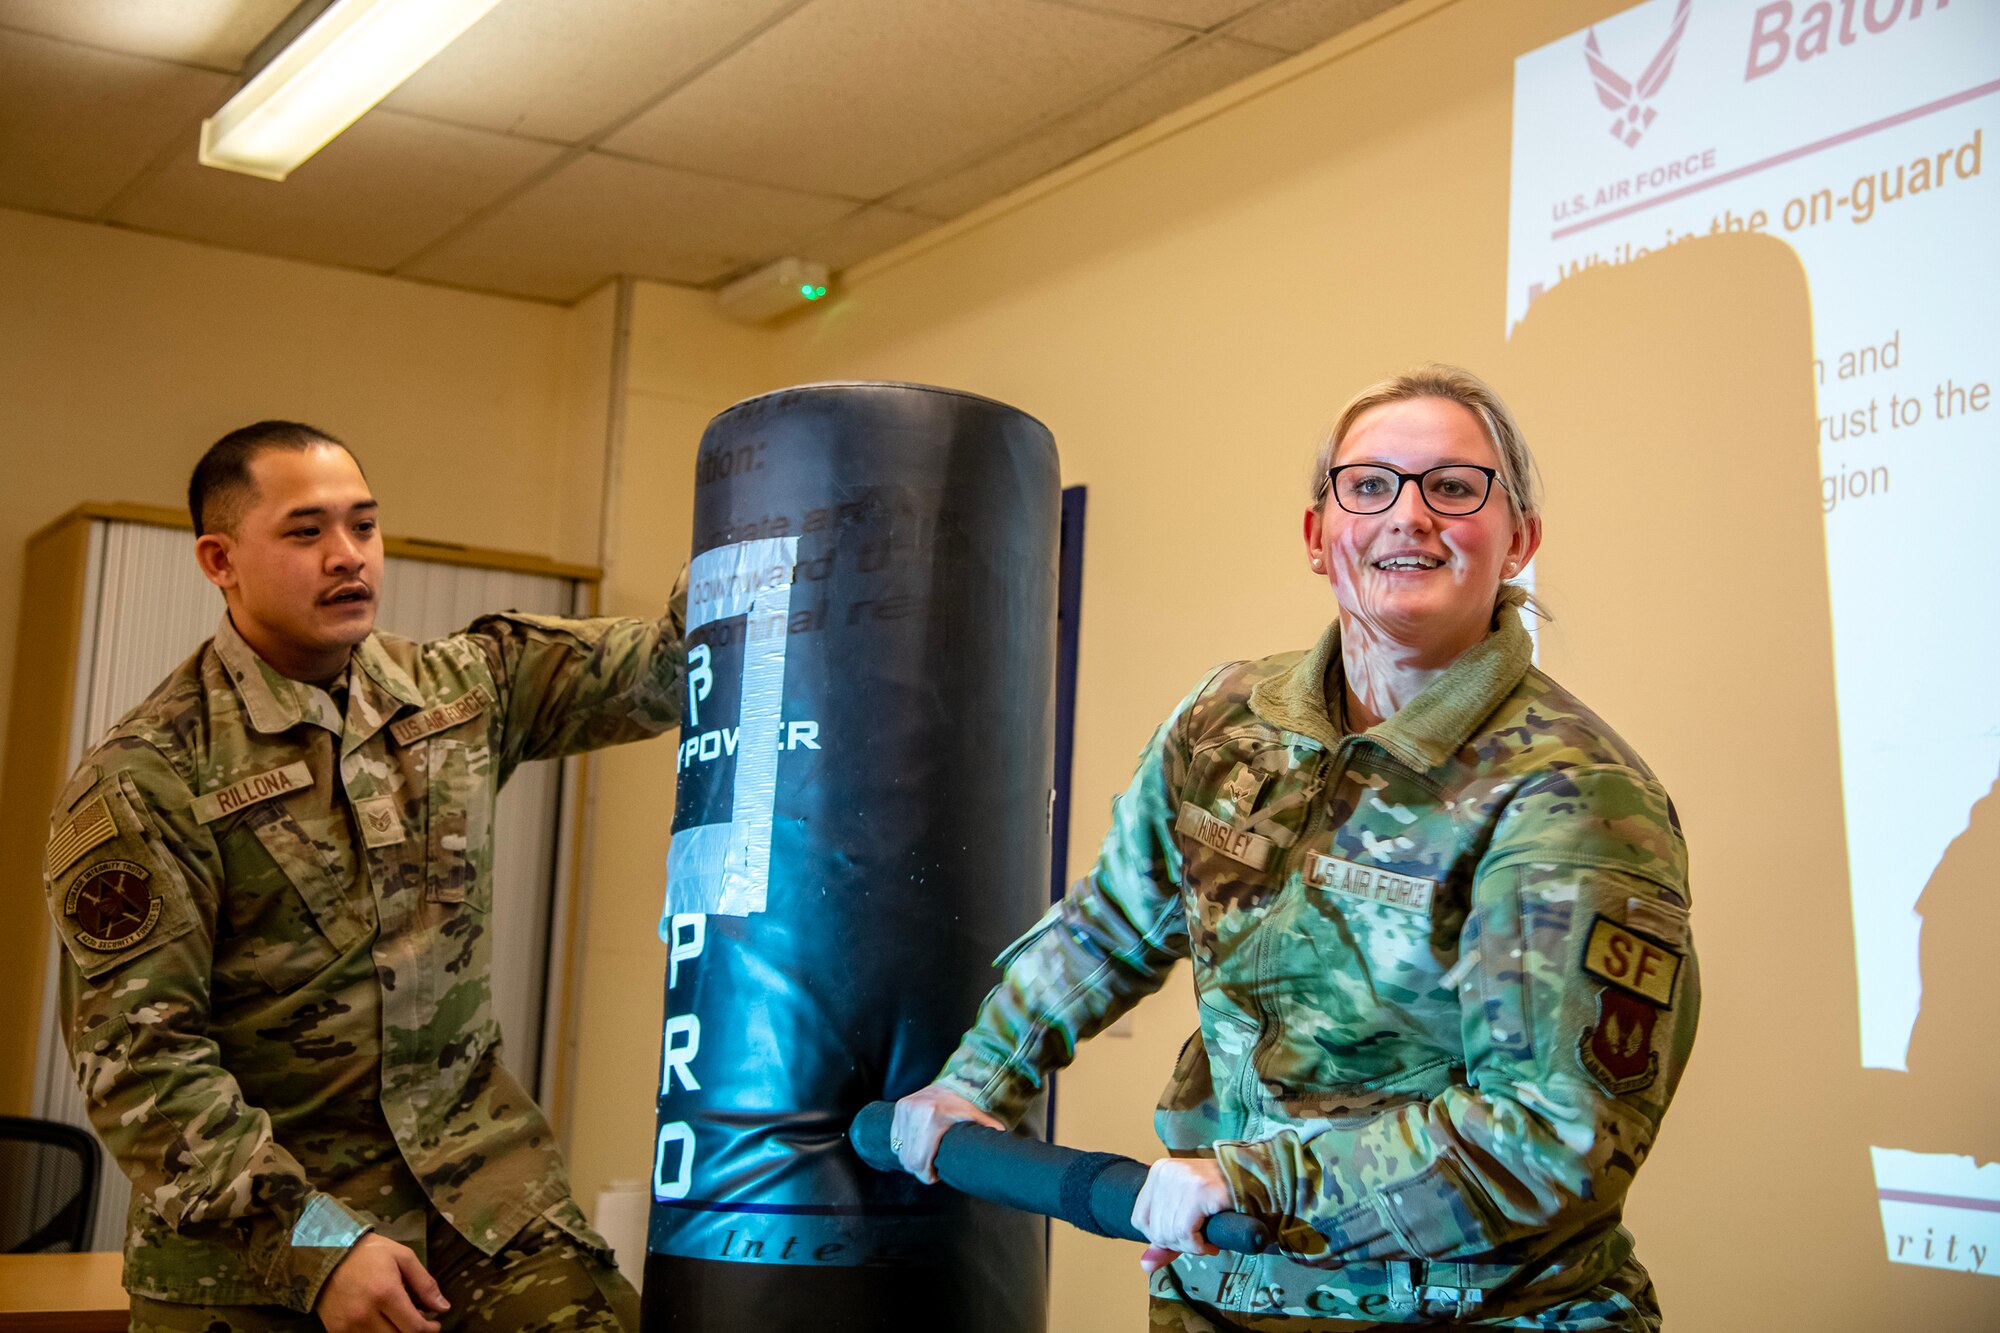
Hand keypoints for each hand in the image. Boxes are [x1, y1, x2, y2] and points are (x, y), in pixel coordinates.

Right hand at [315, 1233, 449, 1332]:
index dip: (429, 1329)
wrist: (328, 1254)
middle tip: (419, 1322)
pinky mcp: (336, 1330)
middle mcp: (365, 1314)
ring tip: (400, 1320)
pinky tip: (382, 1323)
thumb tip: (443, 1307)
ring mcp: (348, 1325)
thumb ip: (424, 1284)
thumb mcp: (403, 1258)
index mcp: (385, 1294)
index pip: (413, 1327)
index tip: (434, 1324)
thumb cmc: (369, 1253)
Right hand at [890, 1084, 1004, 1183]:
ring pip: (900, 1150)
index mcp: (931, 1118)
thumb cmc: (969, 1104)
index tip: (936, 1175)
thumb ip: (989, 1138)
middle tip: (933, 1167)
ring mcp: (904, 1109)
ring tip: (927, 1155)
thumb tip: (999, 1156)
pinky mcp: (900, 1108)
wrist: (959, 1080)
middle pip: (908, 1159)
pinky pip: (895, 1138)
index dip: (927, 1175)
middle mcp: (914, 1112)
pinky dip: (904, 1146)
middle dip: (920, 1168)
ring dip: (912, 1157)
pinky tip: (918, 1145)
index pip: (918, 1161)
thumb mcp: (980, 1122)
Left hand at [1132, 1157, 1231, 1274]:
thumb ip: (1165, 1241)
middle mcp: (1167, 1171)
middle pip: (1156, 1230)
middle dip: (1180, 1244)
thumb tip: (1145, 1265)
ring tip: (1208, 1240)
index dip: (1162, 1237)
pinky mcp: (1201, 1191)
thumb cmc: (1224, 1199)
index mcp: (1159, 1171)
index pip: (1140, 1220)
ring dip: (1192, 1247)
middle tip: (1201, 1240)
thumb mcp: (1188, 1215)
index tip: (1185, 1235)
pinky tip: (1211, 1243)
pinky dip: (1199, 1247)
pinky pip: (1186, 1234)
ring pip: (1171, 1234)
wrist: (1261, 1184)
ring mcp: (1183, 1178)